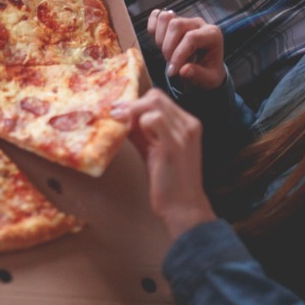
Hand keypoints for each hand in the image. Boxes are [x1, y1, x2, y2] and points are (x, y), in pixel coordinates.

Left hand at [113, 89, 215, 238]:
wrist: (182, 207)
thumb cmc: (167, 180)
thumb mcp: (153, 148)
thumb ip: (141, 131)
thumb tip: (120, 115)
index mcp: (187, 124)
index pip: (159, 97)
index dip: (137, 103)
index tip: (120, 113)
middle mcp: (189, 124)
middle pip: (155, 96)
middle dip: (132, 105)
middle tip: (115, 116)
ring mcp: (183, 133)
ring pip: (153, 103)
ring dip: (133, 113)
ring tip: (124, 127)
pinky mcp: (173, 145)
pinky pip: (152, 119)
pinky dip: (138, 123)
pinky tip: (131, 134)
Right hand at [147, 9, 225, 89]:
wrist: (204, 67)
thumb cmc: (208, 72)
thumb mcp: (209, 79)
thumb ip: (198, 75)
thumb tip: (183, 70)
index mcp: (212, 35)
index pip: (191, 38)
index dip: (178, 55)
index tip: (172, 71)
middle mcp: (199, 23)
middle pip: (176, 25)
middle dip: (168, 47)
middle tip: (170, 64)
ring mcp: (184, 19)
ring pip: (165, 18)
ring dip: (160, 38)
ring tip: (166, 53)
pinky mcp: (172, 19)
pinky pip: (156, 15)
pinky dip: (153, 28)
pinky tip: (159, 43)